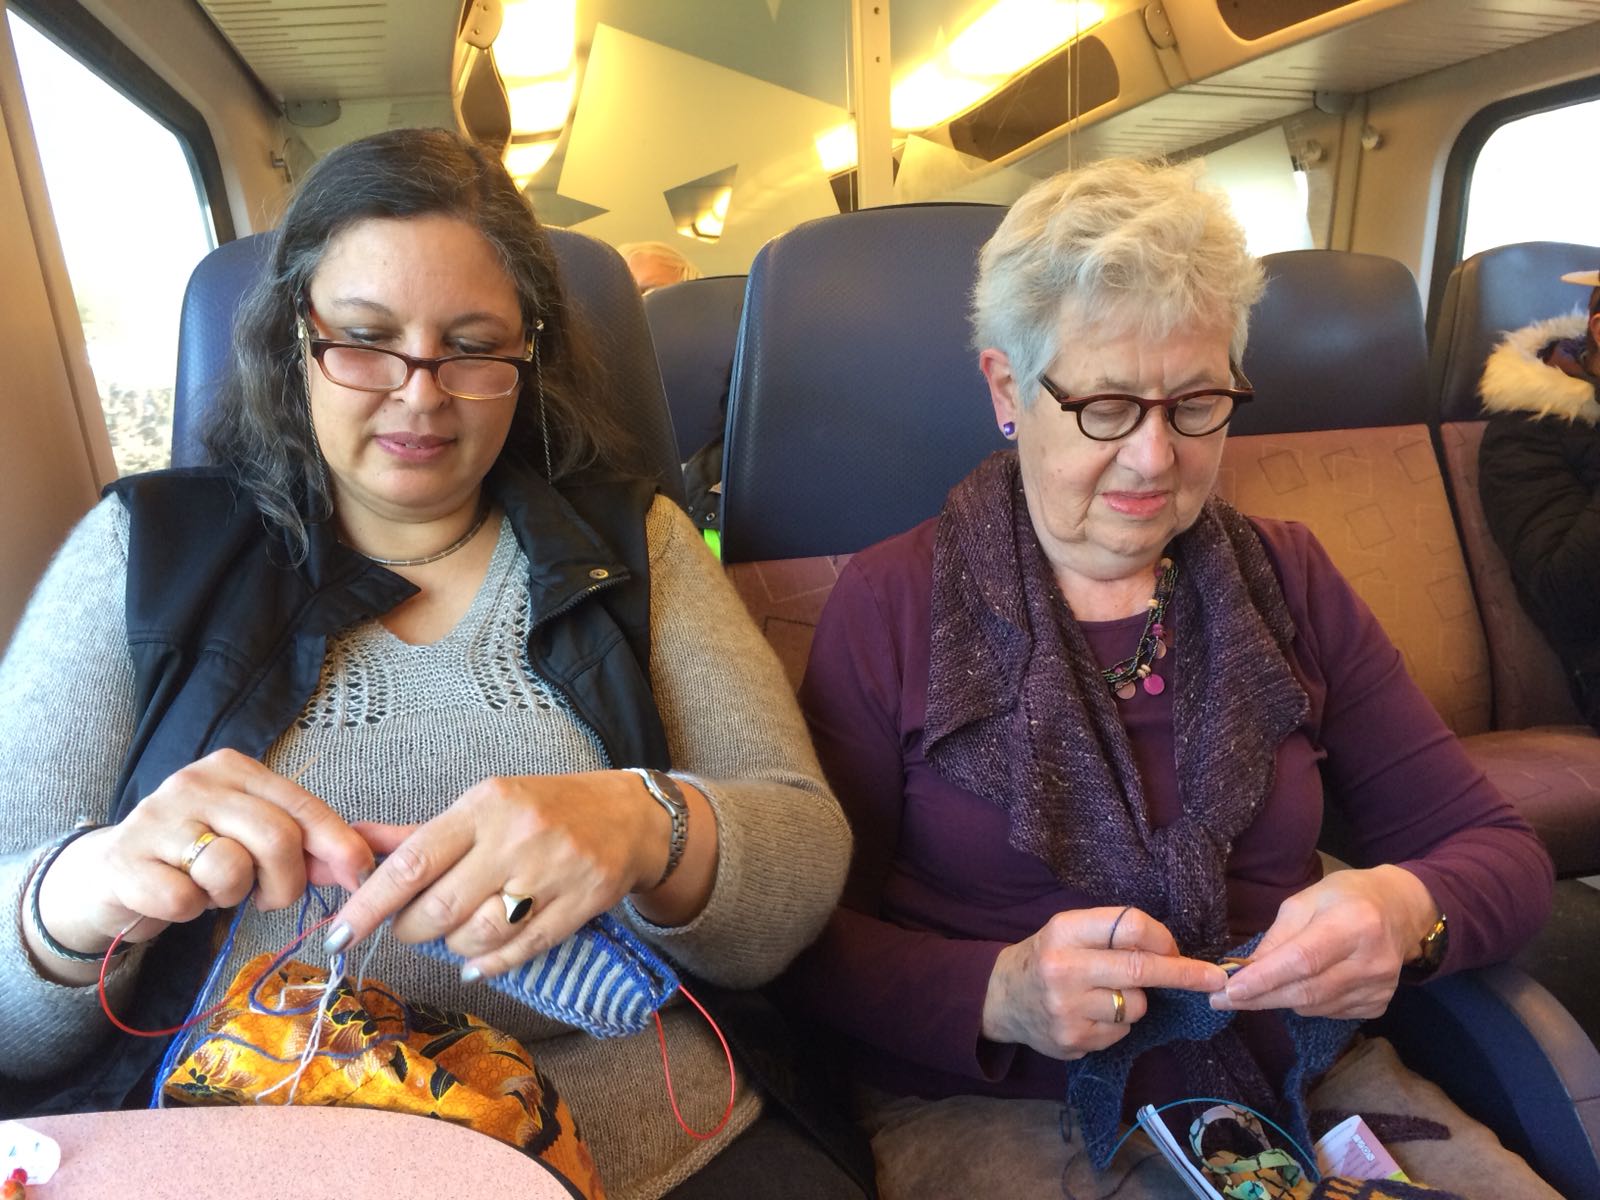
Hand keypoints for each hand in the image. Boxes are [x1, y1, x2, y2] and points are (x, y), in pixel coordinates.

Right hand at [31, 749, 373, 979]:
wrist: (111, 873)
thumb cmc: (196, 854)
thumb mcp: (250, 839)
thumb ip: (304, 847)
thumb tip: (360, 863)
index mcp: (233, 769)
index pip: (302, 805)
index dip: (338, 844)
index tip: (360, 874)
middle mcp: (194, 783)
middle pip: (276, 838)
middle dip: (286, 882)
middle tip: (267, 897)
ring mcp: (155, 818)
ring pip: (231, 869)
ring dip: (231, 896)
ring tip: (211, 888)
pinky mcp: (125, 861)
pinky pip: (185, 900)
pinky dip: (190, 911)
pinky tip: (177, 896)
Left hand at [327, 770, 692, 979]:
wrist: (628, 817)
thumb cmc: (543, 809)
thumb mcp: (482, 806)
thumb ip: (416, 835)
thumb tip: (351, 846)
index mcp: (485, 806)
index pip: (412, 862)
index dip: (369, 904)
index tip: (339, 935)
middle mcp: (517, 837)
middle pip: (441, 907)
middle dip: (411, 929)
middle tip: (410, 927)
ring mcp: (552, 873)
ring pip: (478, 935)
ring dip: (454, 947)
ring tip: (458, 933)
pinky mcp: (579, 905)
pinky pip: (518, 952)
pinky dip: (489, 963)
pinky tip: (479, 959)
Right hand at [981, 907, 1227, 1059]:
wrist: (1002, 997)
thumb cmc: (1048, 956)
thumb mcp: (1070, 931)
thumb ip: (1113, 935)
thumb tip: (1173, 953)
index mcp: (1065, 930)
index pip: (1130, 926)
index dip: (1163, 939)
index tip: (1179, 950)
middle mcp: (1063, 968)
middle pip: (1142, 969)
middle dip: (1185, 974)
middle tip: (1215, 979)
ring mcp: (1067, 1008)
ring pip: (1135, 1006)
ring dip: (1136, 1001)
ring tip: (1106, 994)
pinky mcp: (1072, 1040)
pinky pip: (1121, 1032)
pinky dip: (1118, 1024)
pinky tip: (1092, 1015)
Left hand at [1211, 865, 1439, 1018]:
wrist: (1400, 910)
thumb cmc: (1345, 897)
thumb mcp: (1305, 901)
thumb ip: (1277, 936)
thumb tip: (1246, 970)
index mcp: (1354, 924)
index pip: (1302, 961)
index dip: (1264, 979)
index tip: (1229, 990)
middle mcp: (1371, 961)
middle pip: (1306, 991)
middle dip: (1259, 997)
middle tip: (1222, 999)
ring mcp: (1379, 987)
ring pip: (1314, 1006)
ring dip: (1280, 999)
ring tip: (1261, 986)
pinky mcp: (1380, 1004)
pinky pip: (1329, 1012)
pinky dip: (1306, 1002)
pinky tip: (1302, 985)